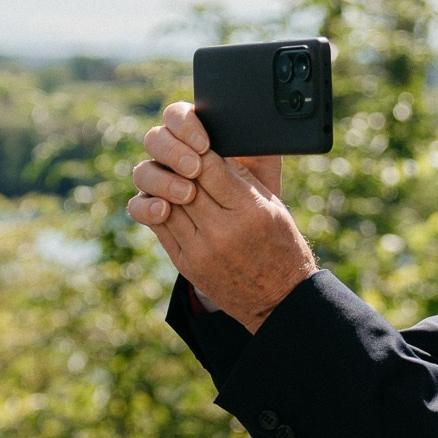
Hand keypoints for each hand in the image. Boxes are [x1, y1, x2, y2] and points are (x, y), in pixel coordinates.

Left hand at [127, 101, 314, 329]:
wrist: (278, 298)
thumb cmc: (279, 242)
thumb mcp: (272, 205)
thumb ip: (241, 177)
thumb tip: (213, 147)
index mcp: (249, 211)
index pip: (209, 167)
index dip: (198, 148)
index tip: (197, 139)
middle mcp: (222, 231)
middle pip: (183, 181)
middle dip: (179, 162)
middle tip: (182, 154)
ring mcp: (200, 250)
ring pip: (166, 201)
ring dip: (165, 182)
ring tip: (174, 174)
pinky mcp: (186, 264)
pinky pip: (159, 227)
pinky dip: (157, 206)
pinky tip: (165, 197)